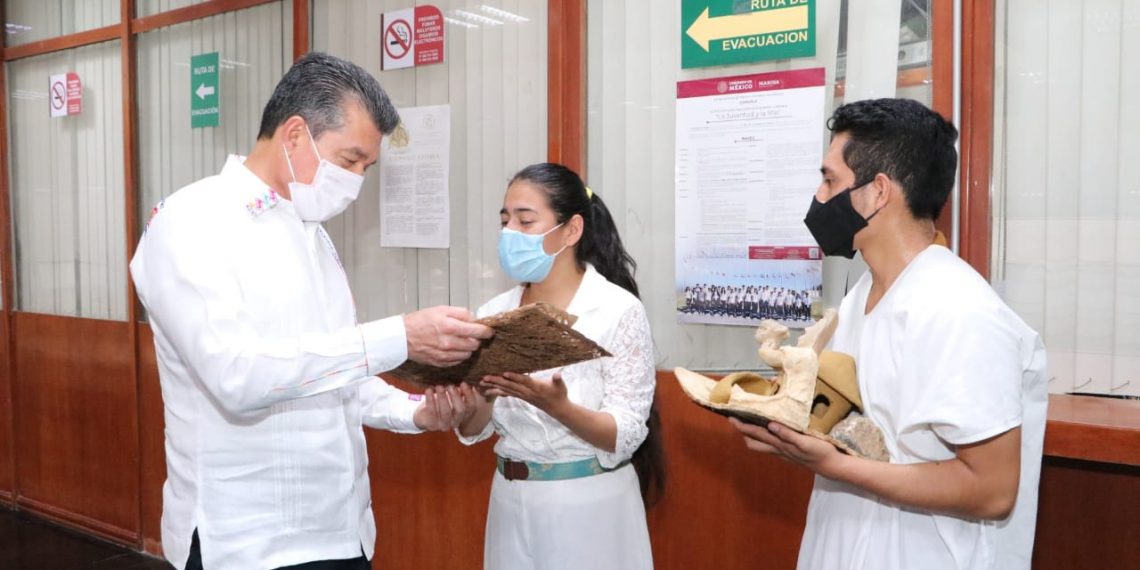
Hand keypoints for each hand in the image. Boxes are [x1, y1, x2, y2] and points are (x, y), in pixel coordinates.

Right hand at [404, 306, 492, 366]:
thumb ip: (461, 313)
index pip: (478, 332)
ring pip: (468, 354)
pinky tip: (452, 348)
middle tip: (470, 334)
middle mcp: (449, 343)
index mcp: (450, 327)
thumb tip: (475, 319)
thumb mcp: (441, 310)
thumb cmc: (420, 321)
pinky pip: (458, 361)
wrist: (402, 337)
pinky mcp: (440, 363)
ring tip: (459, 340)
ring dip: (467, 348)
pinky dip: (459, 355)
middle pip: (474, 344)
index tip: (489, 331)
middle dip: (475, 339)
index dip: (487, 331)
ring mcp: (445, 355)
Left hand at [413, 384, 477, 430]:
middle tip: (450, 385)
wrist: (423, 416)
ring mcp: (443, 425)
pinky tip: (429, 390)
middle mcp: (455, 422)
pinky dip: (430, 399)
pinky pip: (431, 411)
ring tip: (439, 386)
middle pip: (460, 410)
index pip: (471, 406)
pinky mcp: (431, 424)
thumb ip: (458, 391)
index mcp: (463, 415)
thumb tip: (463, 379)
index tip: (463, 383)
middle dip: (456, 396)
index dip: (469, 395)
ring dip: (443, 397)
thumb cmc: (440, 403)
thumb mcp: (450, 397)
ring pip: (446, 411)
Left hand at [480, 372, 568, 416]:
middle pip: (510, 386)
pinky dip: (497, 391)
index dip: (514, 377)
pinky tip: (488, 390)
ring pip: (506, 390)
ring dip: (493, 386)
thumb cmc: (559, 394)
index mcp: (536, 387)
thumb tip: (558, 375)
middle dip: (497, 381)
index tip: (505, 373)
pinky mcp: (521, 397)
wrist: (557, 409)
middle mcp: (527, 392)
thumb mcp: (561, 386)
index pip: (523, 381)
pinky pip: (507, 393)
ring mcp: (523, 395)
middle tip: (485, 377)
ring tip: (481, 383)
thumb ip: (558, 379)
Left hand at [729, 418, 845, 477]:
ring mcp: (783, 453)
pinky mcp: (789, 453)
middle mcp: (778, 449)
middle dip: (743, 432)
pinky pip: (771, 446)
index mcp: (780, 444)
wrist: (832, 466)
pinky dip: (764, 438)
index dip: (743, 426)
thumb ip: (788, 434)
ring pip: (761, 445)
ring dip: (752, 435)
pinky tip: (768, 432)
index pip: (756, 434)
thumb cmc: (820, 452)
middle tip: (735, 419)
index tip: (731, 417)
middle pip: (754, 442)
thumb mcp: (805, 442)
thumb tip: (770, 425)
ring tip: (748, 423)